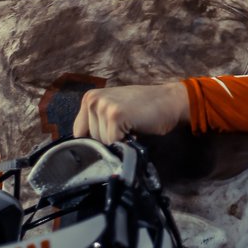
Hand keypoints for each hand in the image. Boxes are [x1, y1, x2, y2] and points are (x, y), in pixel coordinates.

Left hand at [73, 83, 190, 143]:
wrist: (169, 101)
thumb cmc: (143, 109)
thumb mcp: (113, 110)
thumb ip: (98, 122)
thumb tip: (86, 149)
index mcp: (89, 98)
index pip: (79, 132)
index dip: (96, 140)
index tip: (111, 136)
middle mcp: (92, 100)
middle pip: (90, 139)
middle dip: (108, 140)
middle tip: (126, 127)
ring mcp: (103, 106)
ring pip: (102, 142)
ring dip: (117, 141)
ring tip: (131, 127)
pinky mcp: (115, 116)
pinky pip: (113, 143)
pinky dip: (125, 143)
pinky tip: (135, 130)